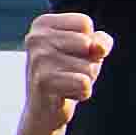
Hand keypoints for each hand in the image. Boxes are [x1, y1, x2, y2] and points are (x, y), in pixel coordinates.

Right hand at [18, 11, 115, 134]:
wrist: (44, 111)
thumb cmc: (69, 74)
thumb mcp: (89, 52)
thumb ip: (100, 41)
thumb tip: (99, 47)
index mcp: (42, 24)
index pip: (85, 23)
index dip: (88, 42)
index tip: (71, 54)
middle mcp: (35, 38)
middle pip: (89, 44)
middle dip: (89, 62)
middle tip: (69, 72)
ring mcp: (38, 59)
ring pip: (90, 66)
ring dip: (86, 79)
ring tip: (66, 83)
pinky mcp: (43, 81)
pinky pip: (84, 83)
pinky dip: (83, 93)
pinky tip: (65, 95)